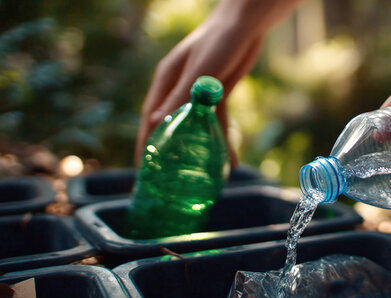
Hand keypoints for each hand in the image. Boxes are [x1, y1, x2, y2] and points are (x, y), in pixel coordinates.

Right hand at [136, 0, 304, 165]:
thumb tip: (154, 124)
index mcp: (166, 81)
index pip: (150, 118)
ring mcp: (199, 93)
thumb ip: (180, 97)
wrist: (247, 24)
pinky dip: (221, 140)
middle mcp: (179, 89)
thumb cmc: (219, 41)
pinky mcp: (218, 94)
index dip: (145, 143)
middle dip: (168, 152)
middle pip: (171, 126)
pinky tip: (228, 160)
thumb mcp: (199, 72)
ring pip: (195, 128)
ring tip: (198, 177)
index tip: (142, 168)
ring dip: (198, 150)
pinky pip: (217, 122)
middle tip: (166, 179)